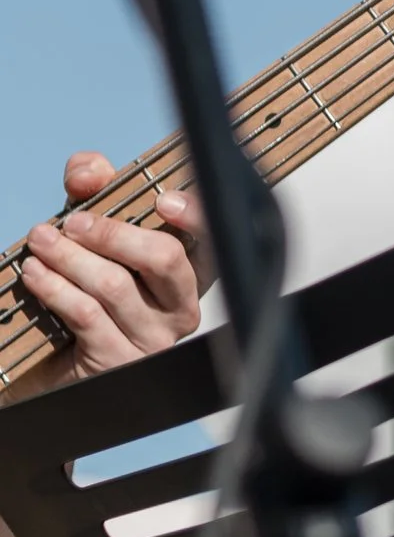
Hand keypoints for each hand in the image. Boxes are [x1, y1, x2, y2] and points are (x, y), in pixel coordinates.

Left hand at [13, 151, 207, 395]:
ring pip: (115, 286)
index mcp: (190, 273)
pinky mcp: (117, 361)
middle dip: (113, 234)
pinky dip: (55, 288)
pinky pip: (86, 315)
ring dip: (69, 258)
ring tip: (40, 241)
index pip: (215, 238)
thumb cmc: (87, 292)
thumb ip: (94, 191)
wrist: (55, 363)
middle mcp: (182, 307)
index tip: (164, 200)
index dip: (197, 217)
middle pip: (165, 259)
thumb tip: (88, 172)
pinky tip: (34, 273)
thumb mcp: (93, 234)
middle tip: (72, 222)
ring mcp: (153, 338)